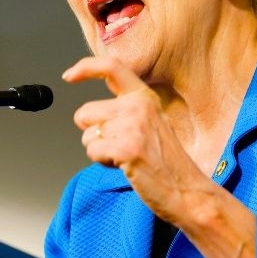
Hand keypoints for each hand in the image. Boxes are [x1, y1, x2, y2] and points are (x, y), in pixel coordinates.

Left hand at [63, 55, 208, 227]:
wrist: (187, 190)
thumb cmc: (166, 162)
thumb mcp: (151, 123)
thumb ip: (125, 110)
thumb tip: (86, 113)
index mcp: (144, 97)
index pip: (111, 67)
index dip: (85, 68)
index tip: (69, 76)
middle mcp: (138, 106)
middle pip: (85, 112)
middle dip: (94, 133)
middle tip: (121, 146)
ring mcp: (132, 126)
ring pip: (87, 136)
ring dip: (100, 151)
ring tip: (128, 157)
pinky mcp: (126, 148)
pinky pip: (92, 151)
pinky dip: (103, 162)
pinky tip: (126, 165)